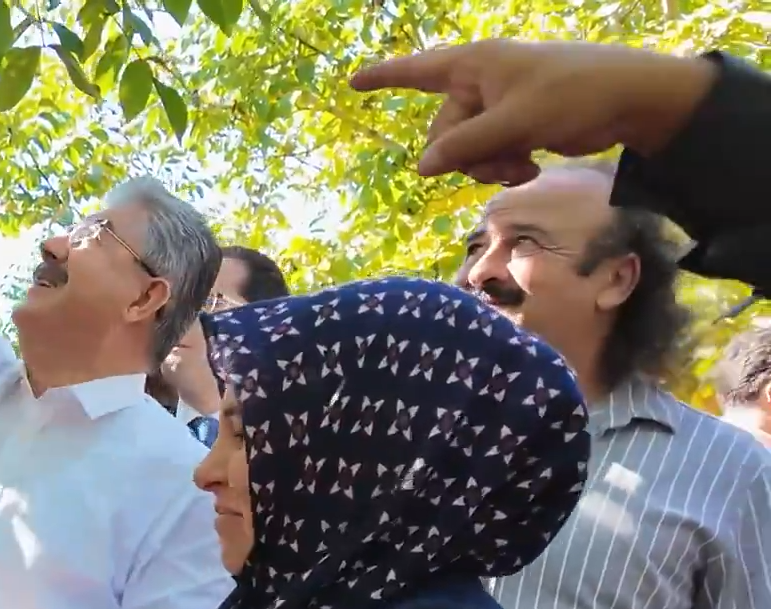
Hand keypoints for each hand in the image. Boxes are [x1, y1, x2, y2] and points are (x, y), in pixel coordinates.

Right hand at [350, 40, 717, 184]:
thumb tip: (422, 168)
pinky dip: (504, 165)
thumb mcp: (513, 123)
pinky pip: (490, 152)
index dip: (383, 78)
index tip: (351, 83)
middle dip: (465, 156)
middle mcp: (481, 82)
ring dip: (488, 166)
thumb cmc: (572, 96)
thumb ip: (464, 147)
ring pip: (467, 149)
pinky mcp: (518, 124)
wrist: (631, 101)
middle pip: (444, 131)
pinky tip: (528, 169)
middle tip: (500, 164)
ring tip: (521, 168)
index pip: (416, 70)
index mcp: (474, 65)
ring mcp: (499, 104)